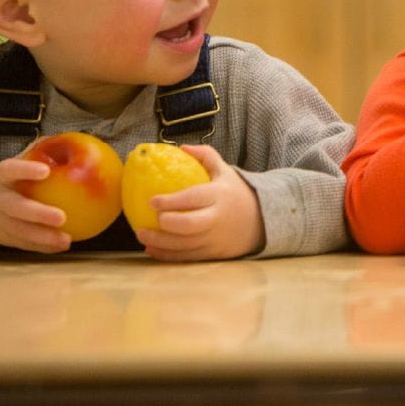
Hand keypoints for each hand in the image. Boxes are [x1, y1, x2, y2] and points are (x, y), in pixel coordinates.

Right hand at [0, 158, 71, 253]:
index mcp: (3, 176)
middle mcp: (0, 199)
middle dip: (37, 214)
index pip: (11, 169)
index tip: (45, 170)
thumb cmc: (13, 180)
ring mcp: (1, 221)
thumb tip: (68, 138)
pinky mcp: (7, 238)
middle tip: (61, 217)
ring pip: (20, 231)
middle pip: (15, 208)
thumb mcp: (19, 163)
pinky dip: (43, 247)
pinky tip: (63, 246)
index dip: (26, 169)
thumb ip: (40, 151)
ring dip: (43, 238)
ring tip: (66, 240)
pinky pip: (25, 244)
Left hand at [135, 146, 263, 260]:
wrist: (262, 220)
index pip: (193, 198)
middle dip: (166, 223)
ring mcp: (215, 239)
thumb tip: (180, 148)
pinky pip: (186, 257)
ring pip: (184, 245)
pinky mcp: (212, 254)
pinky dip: (167, 255)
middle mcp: (217, 218)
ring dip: (160, 243)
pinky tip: (152, 249)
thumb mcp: (226, 171)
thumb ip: (205, 156)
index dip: (171, 201)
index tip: (152, 200)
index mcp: (219, 196)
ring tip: (142, 235)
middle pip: (189, 225)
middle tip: (151, 219)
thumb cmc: (236, 193)